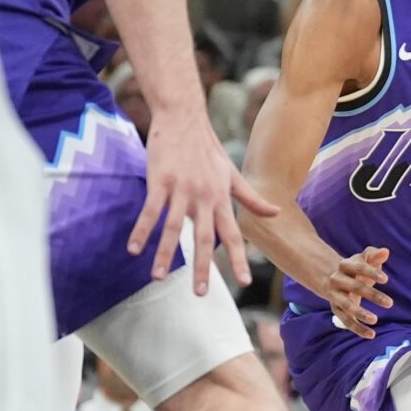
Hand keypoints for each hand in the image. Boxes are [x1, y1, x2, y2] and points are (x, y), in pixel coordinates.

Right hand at [131, 114, 278, 293]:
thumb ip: (252, 197)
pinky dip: (142, 230)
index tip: (244, 281)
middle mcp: (204, 197)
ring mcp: (181, 189)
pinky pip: (150, 210)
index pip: (233, 234)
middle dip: (202, 267)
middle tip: (200, 294)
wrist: (184, 117)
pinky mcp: (159, 181)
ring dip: (164, 254)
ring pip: (172, 227)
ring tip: (158, 277)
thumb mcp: (232, 174)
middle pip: (203, 238)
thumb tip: (276, 212)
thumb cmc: (208, 148)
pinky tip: (134, 249)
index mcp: (221, 198)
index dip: (238, 258)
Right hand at [324, 246, 392, 337]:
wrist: (332, 277)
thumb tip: (386, 251)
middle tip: (390, 303)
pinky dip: (357, 328)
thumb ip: (374, 255)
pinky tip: (371, 335)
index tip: (386, 279)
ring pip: (346, 306)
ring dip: (360, 313)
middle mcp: (337, 280)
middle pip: (355, 287)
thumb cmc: (355, 267)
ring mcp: (335, 296)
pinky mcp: (336, 309)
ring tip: (375, 319)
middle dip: (372, 295)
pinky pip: (346, 320)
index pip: (358, 267)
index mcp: (345, 265)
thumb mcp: (363, 259)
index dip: (372, 272)